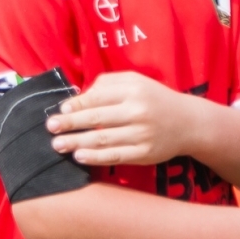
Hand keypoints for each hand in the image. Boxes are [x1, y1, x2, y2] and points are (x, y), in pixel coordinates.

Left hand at [46, 71, 196, 166]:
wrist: (188, 122)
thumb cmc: (154, 99)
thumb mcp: (135, 81)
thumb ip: (107, 82)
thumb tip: (80, 95)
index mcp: (133, 90)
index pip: (98, 98)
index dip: (76, 105)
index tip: (61, 110)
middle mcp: (137, 111)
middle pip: (97, 118)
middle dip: (70, 124)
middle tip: (50, 127)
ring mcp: (142, 134)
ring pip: (103, 139)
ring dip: (77, 142)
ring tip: (58, 144)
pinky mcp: (145, 153)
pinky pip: (116, 155)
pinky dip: (95, 157)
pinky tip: (79, 156)